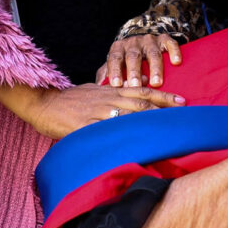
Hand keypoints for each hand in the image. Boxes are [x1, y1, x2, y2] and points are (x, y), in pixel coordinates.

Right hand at [26, 84, 184, 138]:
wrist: (43, 102)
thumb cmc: (71, 99)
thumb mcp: (97, 90)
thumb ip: (118, 90)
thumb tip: (141, 87)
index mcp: (113, 91)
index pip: (144, 91)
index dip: (164, 96)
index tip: (183, 101)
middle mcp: (109, 99)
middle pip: (142, 103)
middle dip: (164, 109)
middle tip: (184, 115)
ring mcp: (97, 112)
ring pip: (128, 115)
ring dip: (148, 121)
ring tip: (167, 128)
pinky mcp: (85, 125)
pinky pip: (105, 130)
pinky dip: (120, 134)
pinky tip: (133, 140)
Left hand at [96, 34, 181, 87]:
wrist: (141, 42)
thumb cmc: (125, 60)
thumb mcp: (113, 65)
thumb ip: (106, 76)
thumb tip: (99, 90)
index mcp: (118, 48)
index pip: (115, 58)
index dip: (115, 70)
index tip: (116, 84)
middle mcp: (133, 43)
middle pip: (133, 56)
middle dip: (134, 71)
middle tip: (135, 85)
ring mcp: (149, 40)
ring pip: (153, 53)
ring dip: (155, 68)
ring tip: (156, 83)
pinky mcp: (164, 39)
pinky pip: (170, 44)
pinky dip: (173, 52)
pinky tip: (176, 62)